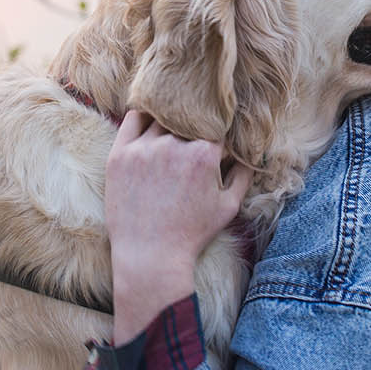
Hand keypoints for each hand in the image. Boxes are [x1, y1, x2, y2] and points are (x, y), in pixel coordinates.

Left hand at [104, 111, 250, 343]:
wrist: (150, 255)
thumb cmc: (192, 233)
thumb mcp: (229, 207)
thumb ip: (243, 175)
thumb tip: (250, 153)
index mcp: (204, 154)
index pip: (214, 122)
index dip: (216, 126)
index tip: (213, 131)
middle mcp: (174, 145)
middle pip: (187, 117)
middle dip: (194, 121)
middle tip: (192, 128)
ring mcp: (144, 148)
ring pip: (161, 116)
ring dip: (169, 118)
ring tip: (171, 125)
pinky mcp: (120, 154)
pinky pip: (133, 119)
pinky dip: (144, 114)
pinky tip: (149, 118)